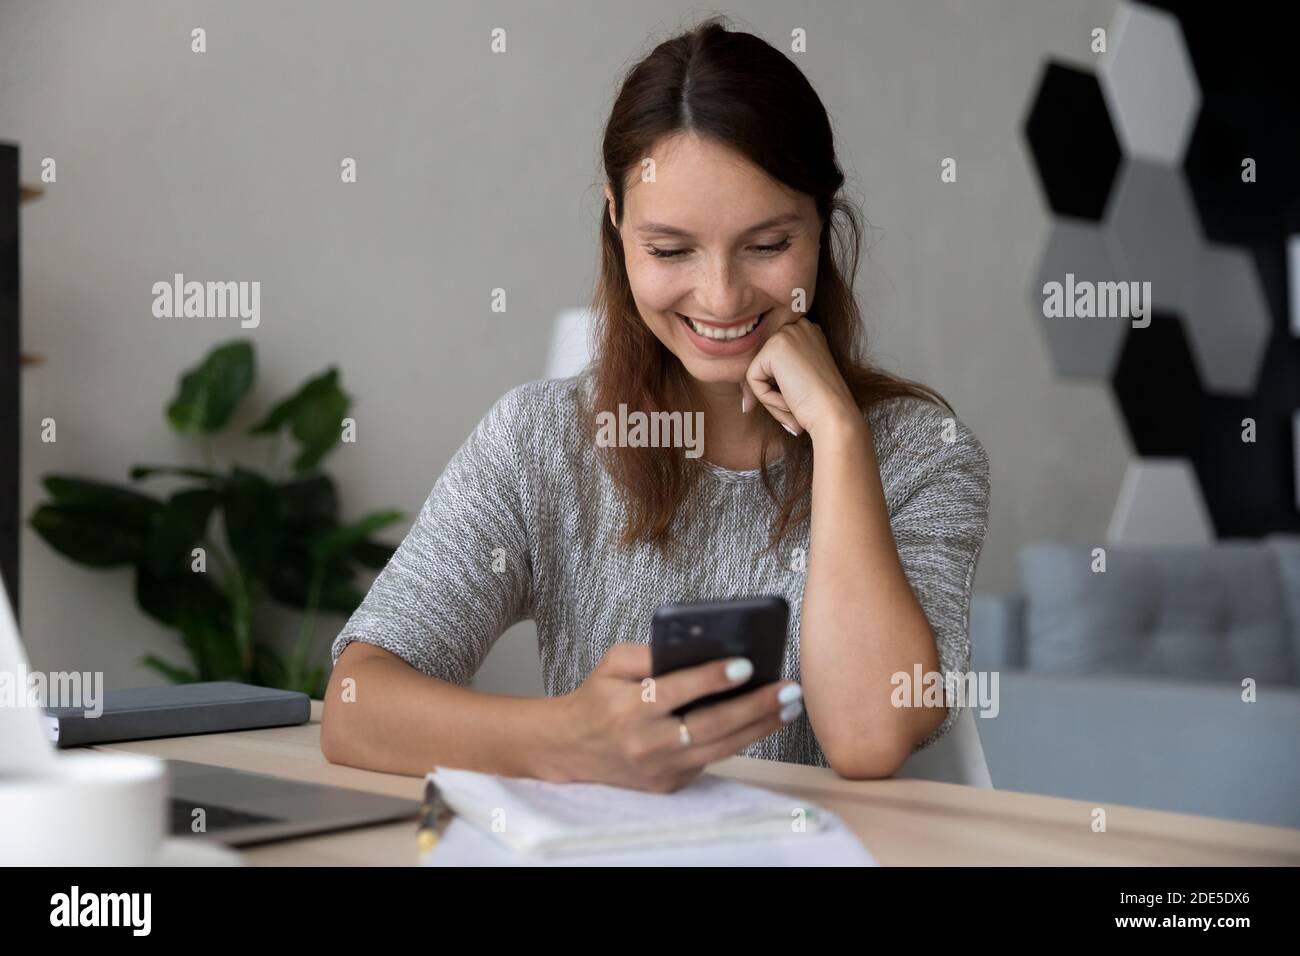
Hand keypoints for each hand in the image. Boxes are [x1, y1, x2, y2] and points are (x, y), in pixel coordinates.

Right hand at [557, 643, 802, 792]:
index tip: (746, 664)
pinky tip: (763, 721)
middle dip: (755, 706)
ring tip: (789, 705)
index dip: (712, 678)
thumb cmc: (599, 696)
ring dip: (760, 726)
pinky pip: (712, 758)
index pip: (677, 690)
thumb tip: (701, 645)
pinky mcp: (669, 784)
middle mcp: (645, 742)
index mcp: (628, 707)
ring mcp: (659, 768)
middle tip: (788, 688)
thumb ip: (651, 652)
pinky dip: (740, 739)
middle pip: (710, 725)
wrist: (572, 748)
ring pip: (720, 748)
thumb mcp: (614, 663)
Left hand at [740, 317, 860, 438]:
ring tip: (795, 405)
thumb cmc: (822, 405)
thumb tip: (746, 398)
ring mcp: (787, 334)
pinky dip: (766, 397)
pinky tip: (789, 400)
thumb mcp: (801, 381)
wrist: (834, 415)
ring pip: (757, 372)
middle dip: (773, 391)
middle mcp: (798, 327)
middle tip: (795, 408)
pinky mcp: (774, 348)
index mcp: (809, 332)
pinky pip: (752, 379)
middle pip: (764, 365)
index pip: (774, 361)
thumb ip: (780, 374)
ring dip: (771, 397)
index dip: (779, 385)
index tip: (798, 401)